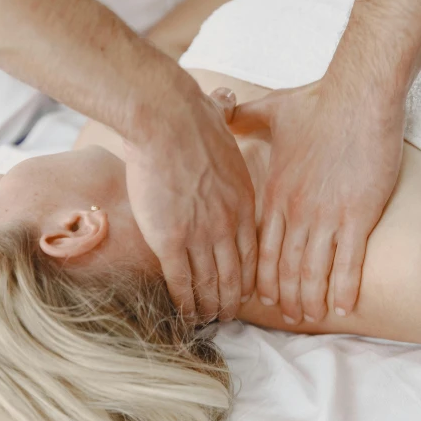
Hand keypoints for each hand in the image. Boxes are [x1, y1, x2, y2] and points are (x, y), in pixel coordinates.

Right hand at [124, 80, 256, 322]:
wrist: (167, 120)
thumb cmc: (191, 117)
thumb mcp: (222, 122)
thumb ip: (228, 121)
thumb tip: (225, 101)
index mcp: (243, 202)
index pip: (252, 251)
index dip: (249, 275)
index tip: (245, 289)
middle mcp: (228, 225)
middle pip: (235, 274)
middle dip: (234, 299)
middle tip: (230, 315)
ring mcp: (201, 235)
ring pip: (211, 283)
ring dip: (211, 306)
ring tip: (209, 320)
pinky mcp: (172, 240)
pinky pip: (182, 281)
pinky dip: (185, 302)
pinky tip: (185, 315)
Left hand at [229, 79, 403, 323]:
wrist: (357, 95)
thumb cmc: (315, 102)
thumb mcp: (269, 111)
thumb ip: (243, 118)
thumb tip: (225, 109)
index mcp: (274, 194)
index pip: (260, 247)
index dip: (260, 277)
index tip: (262, 297)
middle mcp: (295, 212)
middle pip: (283, 268)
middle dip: (284, 297)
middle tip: (287, 317)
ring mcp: (326, 217)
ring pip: (312, 272)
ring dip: (311, 300)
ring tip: (312, 317)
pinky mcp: (357, 215)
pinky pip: (349, 263)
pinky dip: (345, 289)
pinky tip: (345, 307)